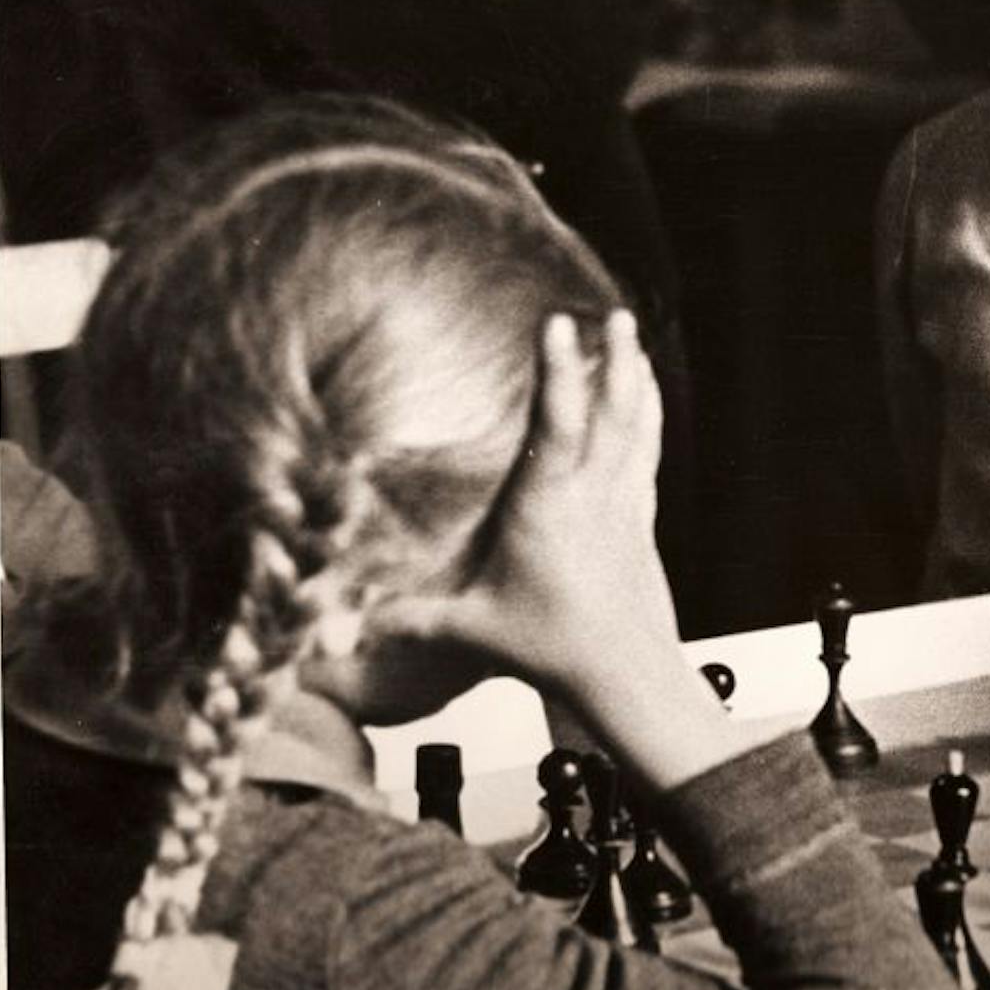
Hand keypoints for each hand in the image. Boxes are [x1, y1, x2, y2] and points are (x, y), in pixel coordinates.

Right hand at [366, 311, 676, 698]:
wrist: (626, 674)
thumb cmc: (552, 650)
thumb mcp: (470, 630)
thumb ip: (407, 619)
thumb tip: (341, 624)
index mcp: (548, 510)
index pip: (555, 428)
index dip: (558, 374)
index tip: (557, 324)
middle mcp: (593, 496)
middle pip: (612, 412)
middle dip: (613, 358)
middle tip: (614, 315)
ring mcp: (624, 504)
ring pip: (637, 426)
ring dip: (634, 377)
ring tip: (630, 335)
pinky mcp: (642, 517)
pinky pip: (647, 450)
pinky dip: (647, 414)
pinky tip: (646, 392)